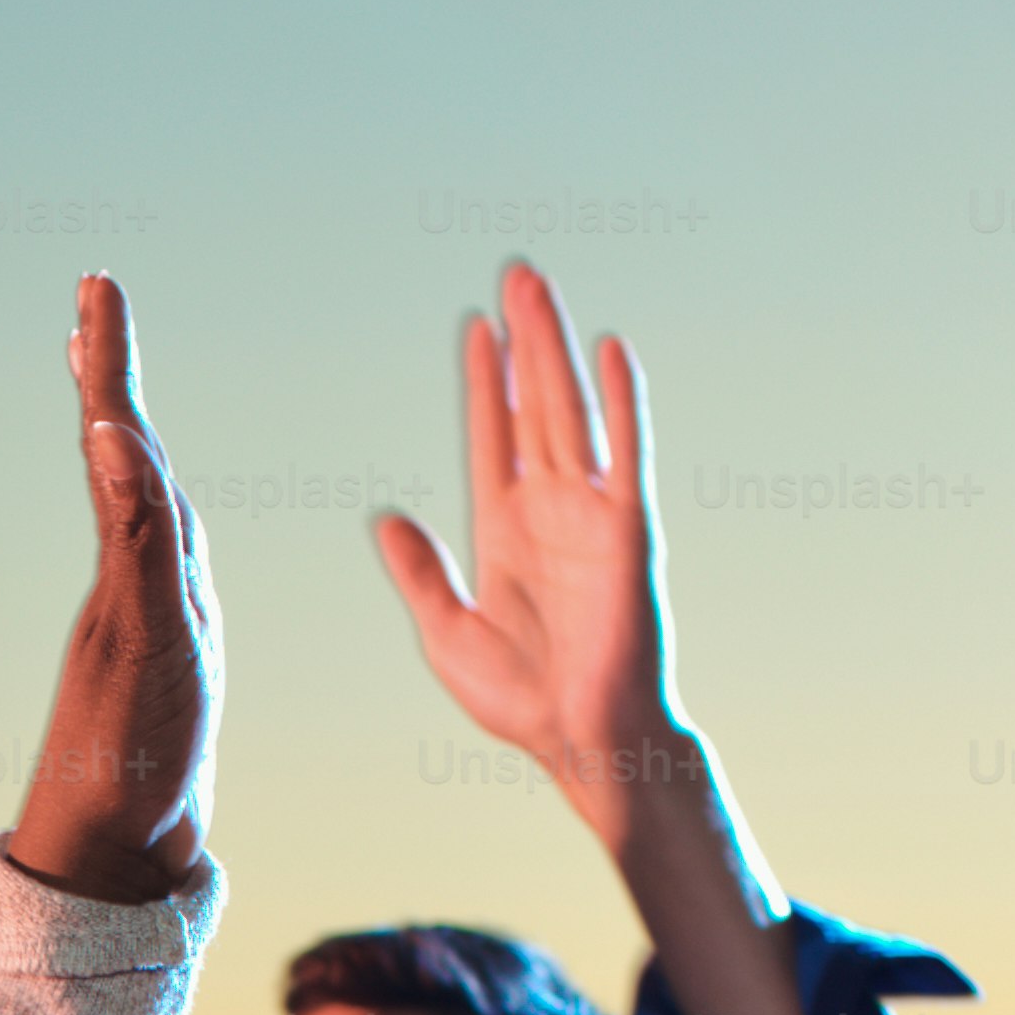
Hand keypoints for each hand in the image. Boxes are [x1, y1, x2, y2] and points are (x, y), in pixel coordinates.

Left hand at [3, 275, 219, 904]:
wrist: (121, 856)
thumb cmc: (128, 757)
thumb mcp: (140, 638)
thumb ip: (134, 535)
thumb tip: (109, 432)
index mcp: (124, 566)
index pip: (116, 444)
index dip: (108, 366)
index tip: (93, 290)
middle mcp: (133, 581)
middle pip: (125, 458)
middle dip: (114, 377)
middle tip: (94, 302)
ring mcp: (150, 619)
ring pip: (142, 505)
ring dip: (130, 437)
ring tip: (114, 384)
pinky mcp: (168, 658)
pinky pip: (163, 562)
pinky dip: (159, 515)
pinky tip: (158, 513)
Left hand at [376, 259, 691, 838]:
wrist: (581, 739)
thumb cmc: (522, 699)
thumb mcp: (446, 634)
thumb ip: (419, 573)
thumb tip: (387, 519)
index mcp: (504, 531)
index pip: (493, 435)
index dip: (486, 382)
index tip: (476, 329)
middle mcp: (549, 510)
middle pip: (534, 405)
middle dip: (523, 342)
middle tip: (514, 276)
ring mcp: (590, 514)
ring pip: (570, 411)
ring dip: (554, 349)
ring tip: (539, 290)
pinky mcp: (627, 530)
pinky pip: (626, 454)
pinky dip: (620, 403)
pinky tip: (610, 352)